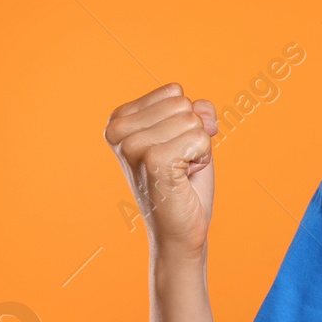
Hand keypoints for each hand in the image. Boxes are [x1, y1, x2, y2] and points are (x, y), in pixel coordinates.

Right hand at [104, 83, 217, 258]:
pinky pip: (200, 138)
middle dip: (193, 134)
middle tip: (178, 163)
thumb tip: (202, 113)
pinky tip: (184, 177)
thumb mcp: (190, 134)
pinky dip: (202, 158)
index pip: (173, 91)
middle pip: (183, 104)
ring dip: (198, 148)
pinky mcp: (153, 161)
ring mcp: (133, 146)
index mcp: (118, 120)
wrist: (180, 229)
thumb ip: (198, 110)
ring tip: (180, 171)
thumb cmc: (184, 181)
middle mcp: (118, 131)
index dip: (186, 120)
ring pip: (193, 120)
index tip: (173, 149)